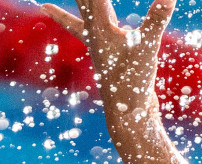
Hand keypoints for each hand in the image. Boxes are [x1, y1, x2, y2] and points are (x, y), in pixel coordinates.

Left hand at [41, 0, 174, 133]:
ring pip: (78, 14)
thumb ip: (157, 20)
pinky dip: (68, 21)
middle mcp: (93, 32)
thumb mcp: (147, 48)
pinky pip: (81, 30)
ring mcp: (97, 43)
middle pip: (81, 1)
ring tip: (45, 4)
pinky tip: (64, 21)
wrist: (127, 114)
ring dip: (72, 4)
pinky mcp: (104, 52)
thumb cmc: (133, 83)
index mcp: (100, 25)